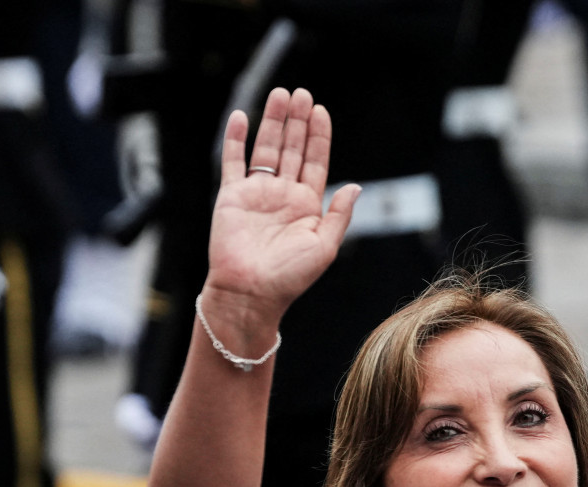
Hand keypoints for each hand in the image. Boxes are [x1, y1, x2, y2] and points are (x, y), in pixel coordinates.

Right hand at [205, 87, 359, 325]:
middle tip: (301, 94)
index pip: (315, 162)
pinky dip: (236, 139)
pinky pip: (233, 161)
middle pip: (291, 148)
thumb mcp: (325, 246)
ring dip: (272, 121)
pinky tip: (243, 116)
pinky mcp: (231, 196)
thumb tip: (356, 186)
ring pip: (265, 148)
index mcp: (307, 206)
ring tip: (280, 94)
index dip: (318, 137)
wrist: (251, 292)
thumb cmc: (290, 277)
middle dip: (297, 121)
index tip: (321, 111)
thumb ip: (339, 214)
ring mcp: (256, 193)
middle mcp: (282, 195)